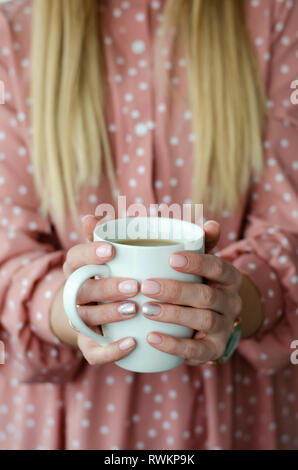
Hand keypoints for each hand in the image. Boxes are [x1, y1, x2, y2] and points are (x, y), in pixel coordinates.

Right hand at [52, 214, 140, 364]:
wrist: (98, 312)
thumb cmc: (112, 274)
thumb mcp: (111, 254)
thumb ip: (110, 235)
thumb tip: (94, 216)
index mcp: (77, 269)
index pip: (74, 259)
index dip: (89, 254)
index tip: (111, 251)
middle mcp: (74, 294)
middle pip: (81, 290)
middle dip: (106, 287)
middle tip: (133, 285)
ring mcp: (80, 321)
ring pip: (87, 318)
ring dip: (109, 314)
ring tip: (134, 309)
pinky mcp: (89, 344)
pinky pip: (93, 351)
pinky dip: (111, 350)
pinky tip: (131, 343)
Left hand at [140, 221, 243, 365]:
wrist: (213, 323)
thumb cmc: (200, 284)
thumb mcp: (203, 264)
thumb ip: (203, 244)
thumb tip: (210, 224)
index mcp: (230, 278)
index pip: (218, 267)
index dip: (197, 262)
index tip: (171, 258)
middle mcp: (232, 302)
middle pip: (206, 295)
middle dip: (175, 290)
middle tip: (146, 286)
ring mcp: (225, 328)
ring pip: (203, 320)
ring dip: (173, 314)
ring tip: (146, 309)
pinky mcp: (214, 350)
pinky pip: (197, 351)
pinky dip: (173, 345)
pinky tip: (151, 337)